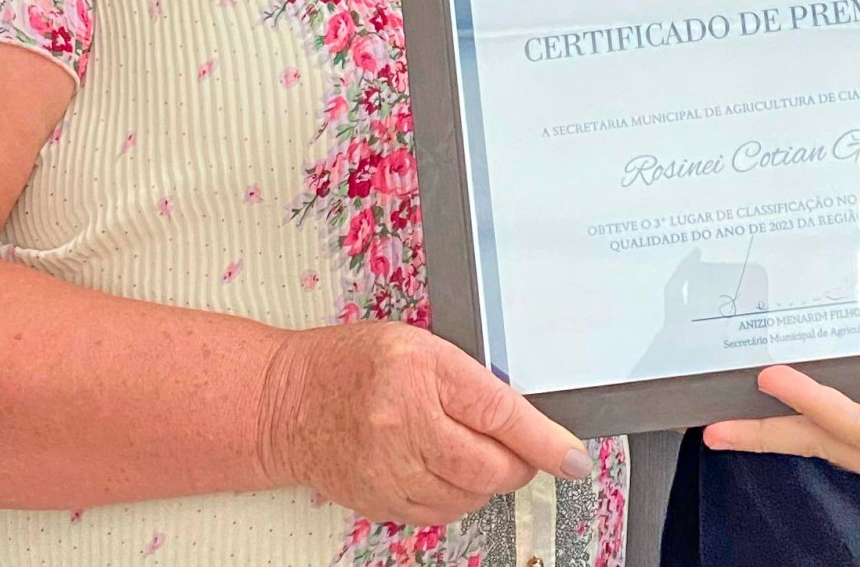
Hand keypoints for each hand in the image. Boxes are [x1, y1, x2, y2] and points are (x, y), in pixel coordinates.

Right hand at [256, 321, 592, 525]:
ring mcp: (389, 468)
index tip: (574, 459)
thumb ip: (470, 379)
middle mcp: (405, 422)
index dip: (546, 442)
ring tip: (469, 453)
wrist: (286, 401)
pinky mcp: (379, 500)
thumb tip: (524, 420)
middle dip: (517, 464)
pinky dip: (456, 499)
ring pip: (469, 496)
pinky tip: (443, 472)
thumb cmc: (352, 364)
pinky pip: (440, 513)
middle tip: (519, 452)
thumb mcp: (418, 345)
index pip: (502, 413)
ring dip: (486, 482)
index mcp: (421, 369)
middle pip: (490, 466)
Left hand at [703, 357, 859, 538]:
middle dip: (768, 434)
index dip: (814, 401)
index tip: (773, 377)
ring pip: (835, 446)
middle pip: (829, 445)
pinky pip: (854, 442)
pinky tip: (798, 417)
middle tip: (714, 427)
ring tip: (732, 423)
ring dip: (783, 433)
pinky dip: (818, 428)